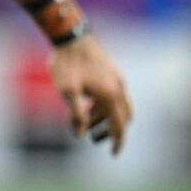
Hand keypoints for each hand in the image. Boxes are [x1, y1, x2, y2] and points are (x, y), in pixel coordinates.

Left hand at [48, 34, 131, 154]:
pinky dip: (105, 106)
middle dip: (111, 130)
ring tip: (86, 122)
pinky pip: (114, 95)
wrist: (72, 36)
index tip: (113, 155)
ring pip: (119, 106)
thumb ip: (75, 114)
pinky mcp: (111, 73)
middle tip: (94, 138)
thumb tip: (79, 134)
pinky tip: (87, 105)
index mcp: (110, 95)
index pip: (119, 125)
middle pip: (122, 117)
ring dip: (106, 118)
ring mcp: (116, 79)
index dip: (117, 142)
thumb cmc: (67, 64)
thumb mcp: (67, 92)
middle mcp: (118, 88)